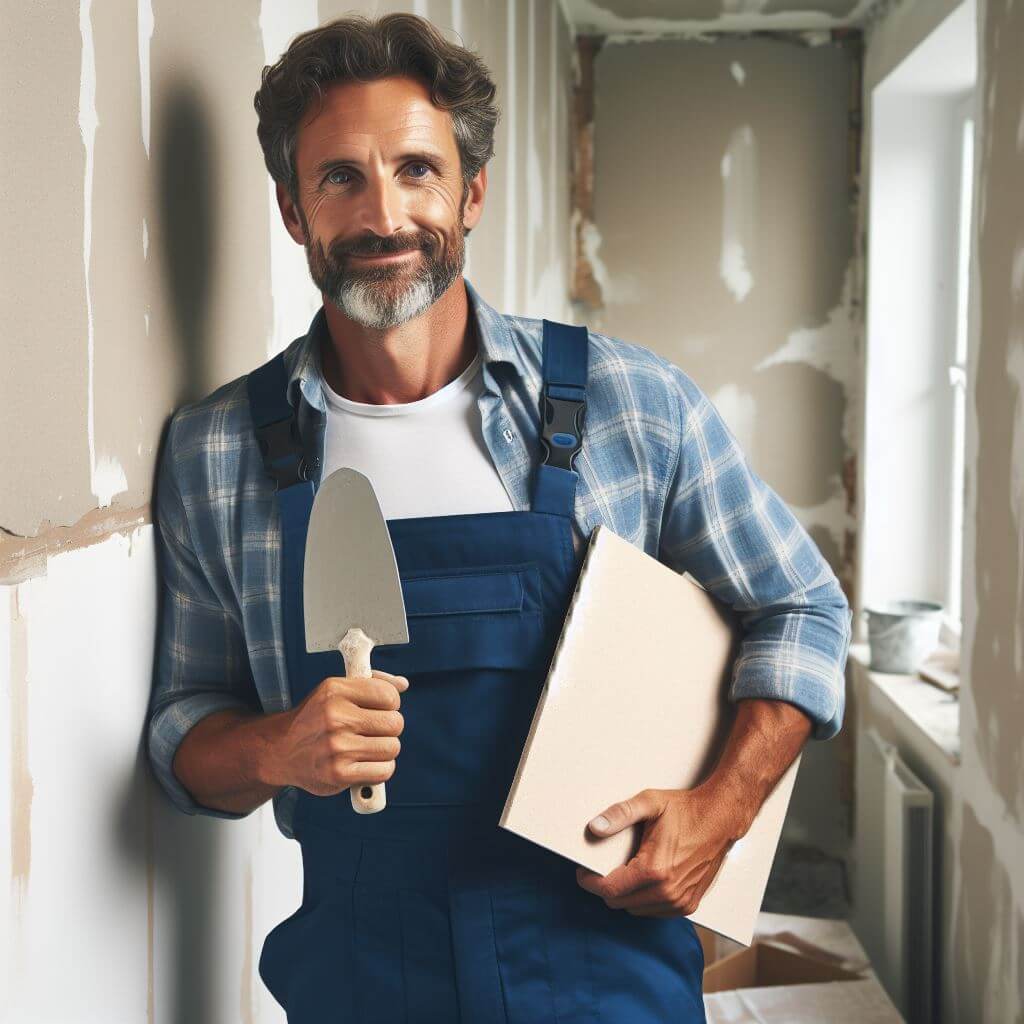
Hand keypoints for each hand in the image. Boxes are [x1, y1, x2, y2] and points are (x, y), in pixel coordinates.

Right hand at [265, 669, 407, 796]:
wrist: (281, 751)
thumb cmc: (315, 719)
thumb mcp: (336, 691)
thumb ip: (371, 683)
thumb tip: (403, 684)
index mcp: (335, 691)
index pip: (389, 695)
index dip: (390, 703)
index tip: (379, 709)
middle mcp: (335, 717)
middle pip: (395, 723)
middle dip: (389, 728)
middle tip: (372, 730)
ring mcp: (337, 747)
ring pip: (392, 748)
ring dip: (385, 749)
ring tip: (367, 747)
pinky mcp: (338, 774)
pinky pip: (384, 771)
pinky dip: (380, 769)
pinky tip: (366, 763)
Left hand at [575, 780, 753, 917]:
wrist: (721, 818)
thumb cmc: (686, 810)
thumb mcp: (650, 803)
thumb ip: (619, 814)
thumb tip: (594, 827)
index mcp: (654, 870)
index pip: (610, 890)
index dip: (590, 882)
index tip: (583, 871)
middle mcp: (668, 892)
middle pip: (619, 903)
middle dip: (607, 887)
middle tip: (604, 866)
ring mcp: (680, 902)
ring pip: (635, 910)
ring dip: (626, 894)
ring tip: (627, 869)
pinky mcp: (689, 905)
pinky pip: (654, 912)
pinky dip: (644, 900)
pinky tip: (645, 879)